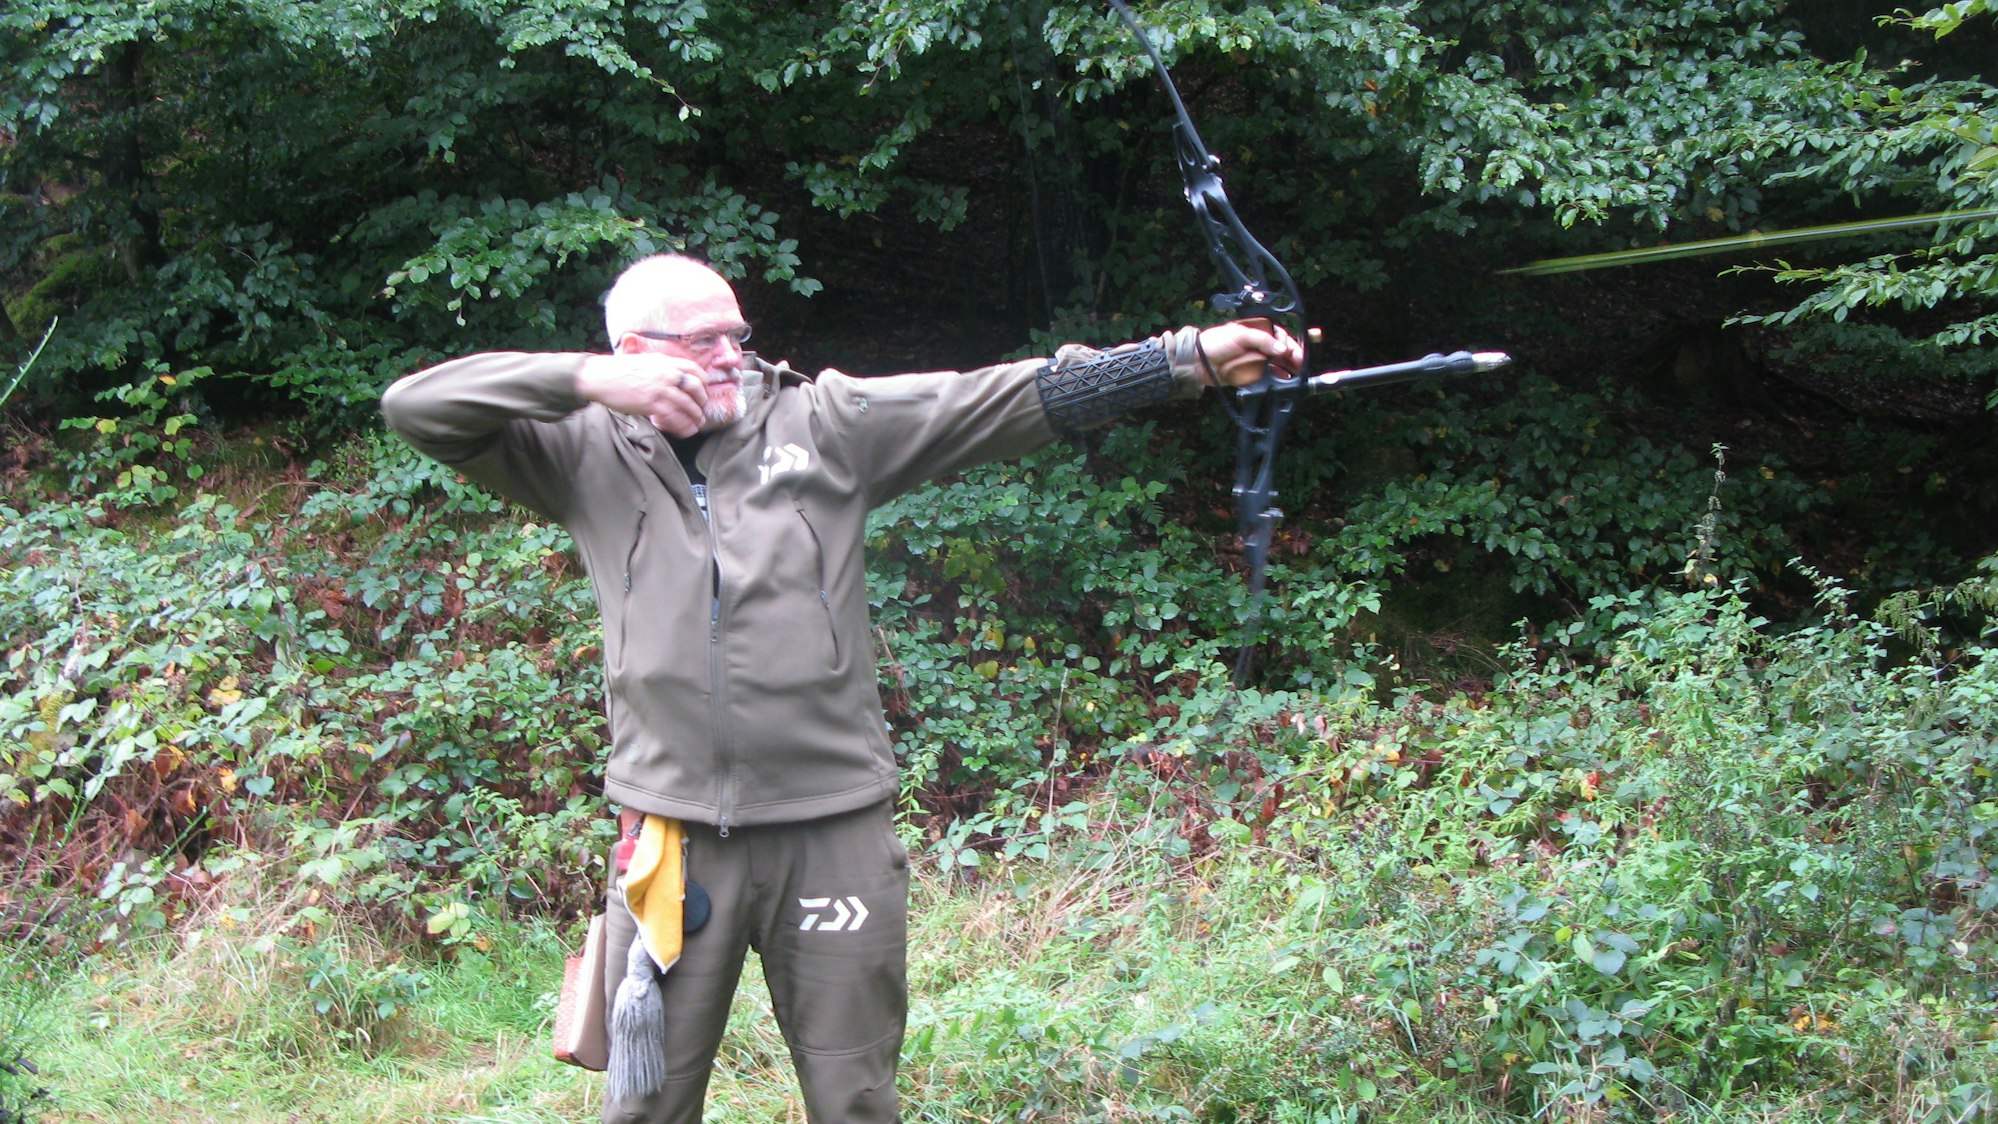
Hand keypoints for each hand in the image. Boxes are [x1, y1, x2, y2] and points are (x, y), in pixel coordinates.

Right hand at [577, 353, 711, 437]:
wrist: (601, 377)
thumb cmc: (619, 370)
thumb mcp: (645, 362)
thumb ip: (661, 368)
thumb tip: (673, 378)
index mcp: (665, 361)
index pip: (695, 370)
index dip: (702, 382)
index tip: (702, 392)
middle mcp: (667, 373)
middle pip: (695, 388)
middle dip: (702, 401)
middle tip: (701, 410)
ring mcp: (660, 389)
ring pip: (687, 405)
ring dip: (695, 417)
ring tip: (697, 424)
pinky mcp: (652, 404)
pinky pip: (674, 417)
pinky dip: (682, 425)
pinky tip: (685, 431)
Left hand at [1197, 319, 1304, 386]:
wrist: (1198, 362)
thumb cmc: (1216, 343)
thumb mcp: (1240, 335)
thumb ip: (1262, 340)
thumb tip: (1281, 349)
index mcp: (1256, 330)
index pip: (1279, 335)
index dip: (1289, 343)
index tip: (1295, 351)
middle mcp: (1258, 345)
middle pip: (1281, 350)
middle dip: (1292, 356)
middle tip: (1299, 363)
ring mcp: (1255, 359)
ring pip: (1277, 363)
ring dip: (1288, 367)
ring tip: (1296, 372)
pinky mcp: (1251, 374)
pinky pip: (1268, 376)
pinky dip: (1277, 377)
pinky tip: (1285, 378)